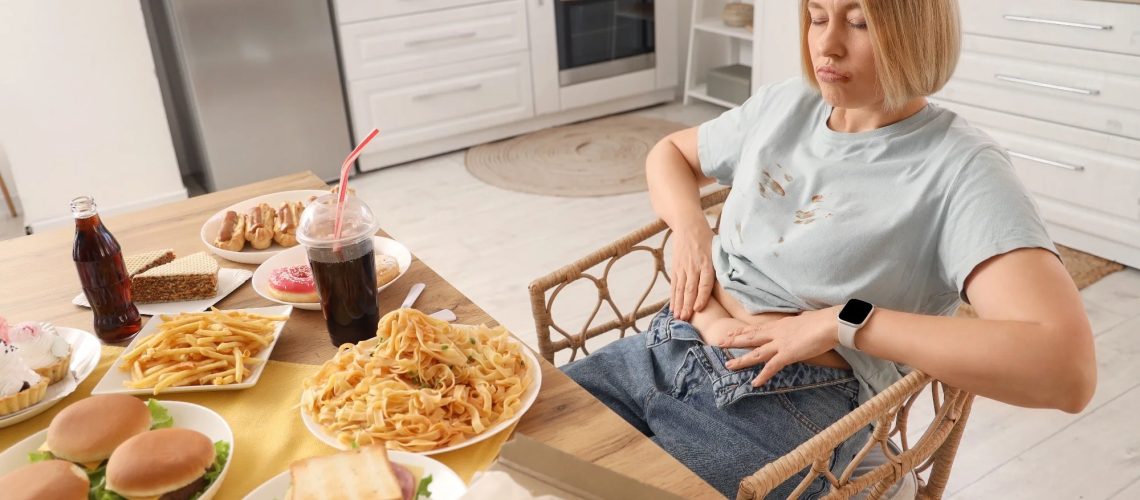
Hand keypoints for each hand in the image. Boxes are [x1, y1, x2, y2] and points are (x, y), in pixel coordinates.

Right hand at [670, 225, 715, 320]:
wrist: (687, 224)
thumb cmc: (706, 236)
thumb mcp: (718, 247)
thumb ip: (723, 263)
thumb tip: (736, 277)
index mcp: (706, 262)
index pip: (704, 283)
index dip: (701, 297)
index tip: (698, 309)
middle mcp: (693, 266)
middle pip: (690, 289)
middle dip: (687, 305)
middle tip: (685, 319)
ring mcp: (683, 268)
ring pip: (680, 289)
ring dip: (679, 304)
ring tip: (678, 317)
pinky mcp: (676, 268)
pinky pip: (674, 285)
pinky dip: (673, 297)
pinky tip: (673, 307)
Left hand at [718, 306, 841, 386]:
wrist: (830, 323)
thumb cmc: (823, 321)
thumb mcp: (805, 320)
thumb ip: (799, 324)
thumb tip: (801, 324)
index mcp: (781, 324)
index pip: (757, 328)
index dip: (743, 330)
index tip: (731, 331)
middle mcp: (777, 333)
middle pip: (751, 337)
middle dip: (734, 340)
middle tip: (720, 342)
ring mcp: (780, 344)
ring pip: (756, 353)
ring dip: (741, 360)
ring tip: (728, 365)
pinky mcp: (788, 354)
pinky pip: (772, 367)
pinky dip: (763, 375)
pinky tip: (755, 383)